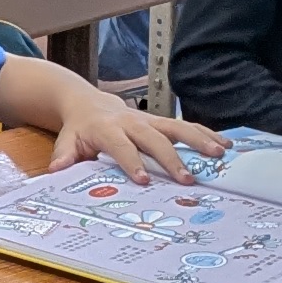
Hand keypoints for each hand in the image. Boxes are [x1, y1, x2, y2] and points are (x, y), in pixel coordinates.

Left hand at [49, 97, 220, 179]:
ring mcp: (150, 119)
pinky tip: (225, 144)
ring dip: (199, 140)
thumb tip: (56, 170)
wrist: (87, 102)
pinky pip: (186, 125)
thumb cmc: (79, 128)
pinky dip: (206, 133)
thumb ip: (65, 155)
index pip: (121, 146)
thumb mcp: (67, 141)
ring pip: (177, 127)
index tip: (145, 180)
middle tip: (187, 179)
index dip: (132, 162)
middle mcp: (132, 122)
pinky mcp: (162, 120)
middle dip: (171, 158)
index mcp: (107, 129)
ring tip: (220, 153)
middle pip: (154, 138)